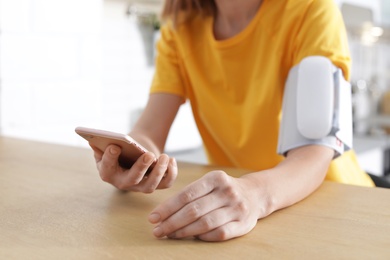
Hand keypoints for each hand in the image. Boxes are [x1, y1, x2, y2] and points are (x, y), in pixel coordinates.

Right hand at [91, 144, 176, 192]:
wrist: (134, 153)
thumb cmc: (120, 147)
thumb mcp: (110, 144)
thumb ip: (102, 143)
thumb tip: (95, 139)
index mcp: (108, 173)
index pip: (107, 168)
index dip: (110, 158)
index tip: (115, 146)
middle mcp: (124, 183)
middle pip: (132, 179)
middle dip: (141, 167)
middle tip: (149, 155)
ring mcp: (140, 187)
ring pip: (150, 186)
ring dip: (159, 172)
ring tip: (165, 156)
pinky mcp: (156, 184)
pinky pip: (165, 184)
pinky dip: (171, 173)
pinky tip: (172, 160)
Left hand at [148, 171, 264, 240]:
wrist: (255, 194)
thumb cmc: (223, 189)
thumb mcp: (209, 182)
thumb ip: (189, 194)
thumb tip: (162, 213)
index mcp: (216, 178)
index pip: (187, 194)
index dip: (167, 207)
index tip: (153, 217)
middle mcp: (227, 192)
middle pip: (194, 210)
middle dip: (172, 222)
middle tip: (157, 231)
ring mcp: (237, 208)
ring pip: (205, 223)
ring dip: (184, 232)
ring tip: (170, 235)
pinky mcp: (243, 224)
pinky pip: (219, 234)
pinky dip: (203, 237)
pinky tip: (191, 238)